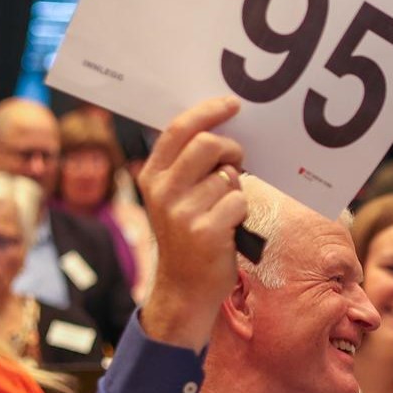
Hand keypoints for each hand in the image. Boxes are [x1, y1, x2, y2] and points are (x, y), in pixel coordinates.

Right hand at [137, 97, 249, 348]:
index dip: (207, 111)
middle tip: (236, 162)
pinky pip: (239, 202)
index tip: (232, 104)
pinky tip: (228, 227)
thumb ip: (187, 165)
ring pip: (229, 176)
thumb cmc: (188, 234)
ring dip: (235, 189)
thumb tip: (221, 127)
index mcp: (152, 176)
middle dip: (231, 149)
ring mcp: (182, 212)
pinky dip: (240, 212)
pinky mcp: (205, 231)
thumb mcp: (173, 197)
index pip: (178, 129)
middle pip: (208, 144)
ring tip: (223, 209)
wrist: (184, 288)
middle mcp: (163, 191)